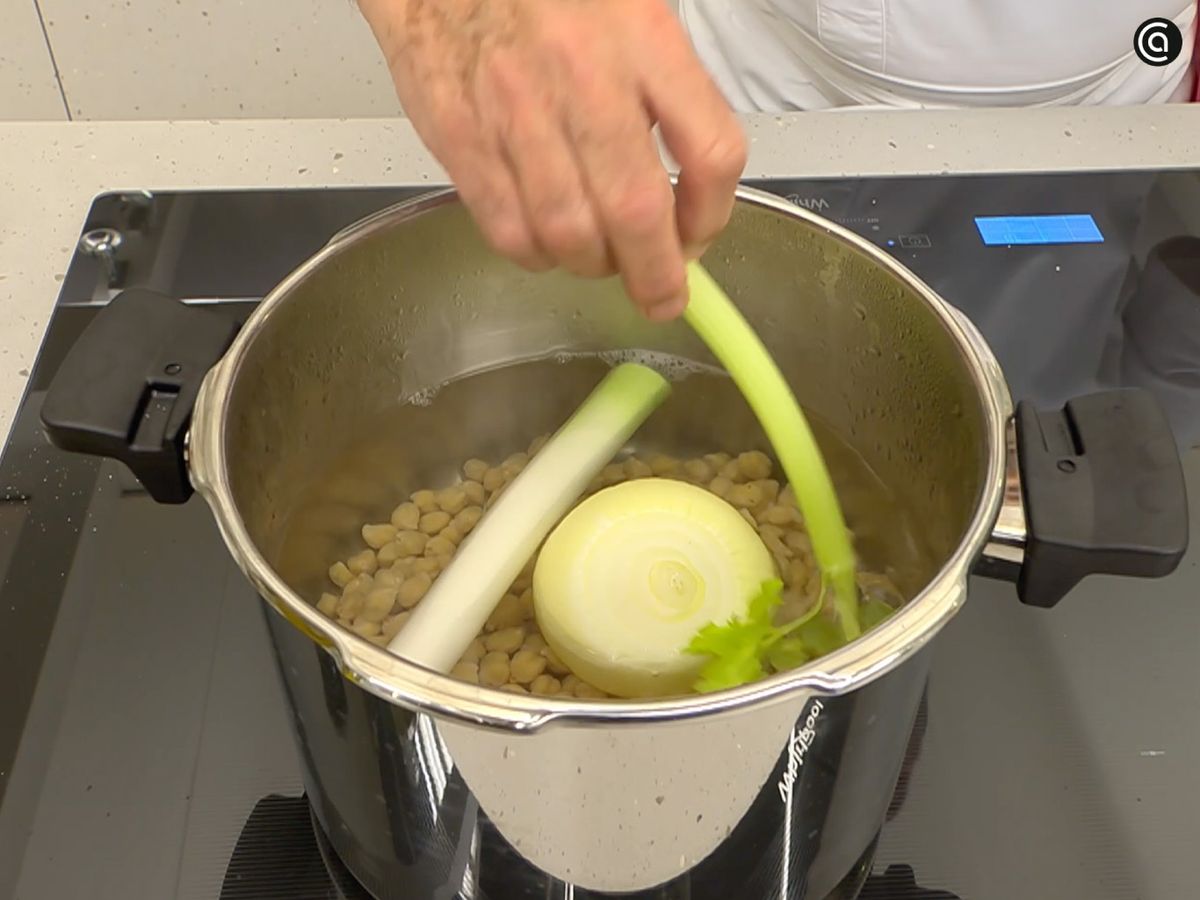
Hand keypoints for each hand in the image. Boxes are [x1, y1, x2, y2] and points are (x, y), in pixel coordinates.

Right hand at [358, 0, 746, 320]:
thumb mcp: (633, 8)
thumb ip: (670, 87)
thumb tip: (697, 176)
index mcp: (641, 38)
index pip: (710, 152)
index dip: (714, 214)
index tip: (703, 232)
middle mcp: (582, 79)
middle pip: (637, 214)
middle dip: (656, 274)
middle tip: (662, 294)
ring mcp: (515, 113)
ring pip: (570, 235)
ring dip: (595, 265)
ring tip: (602, 260)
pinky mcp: (460, 137)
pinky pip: (507, 230)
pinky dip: (536, 254)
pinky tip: (548, 242)